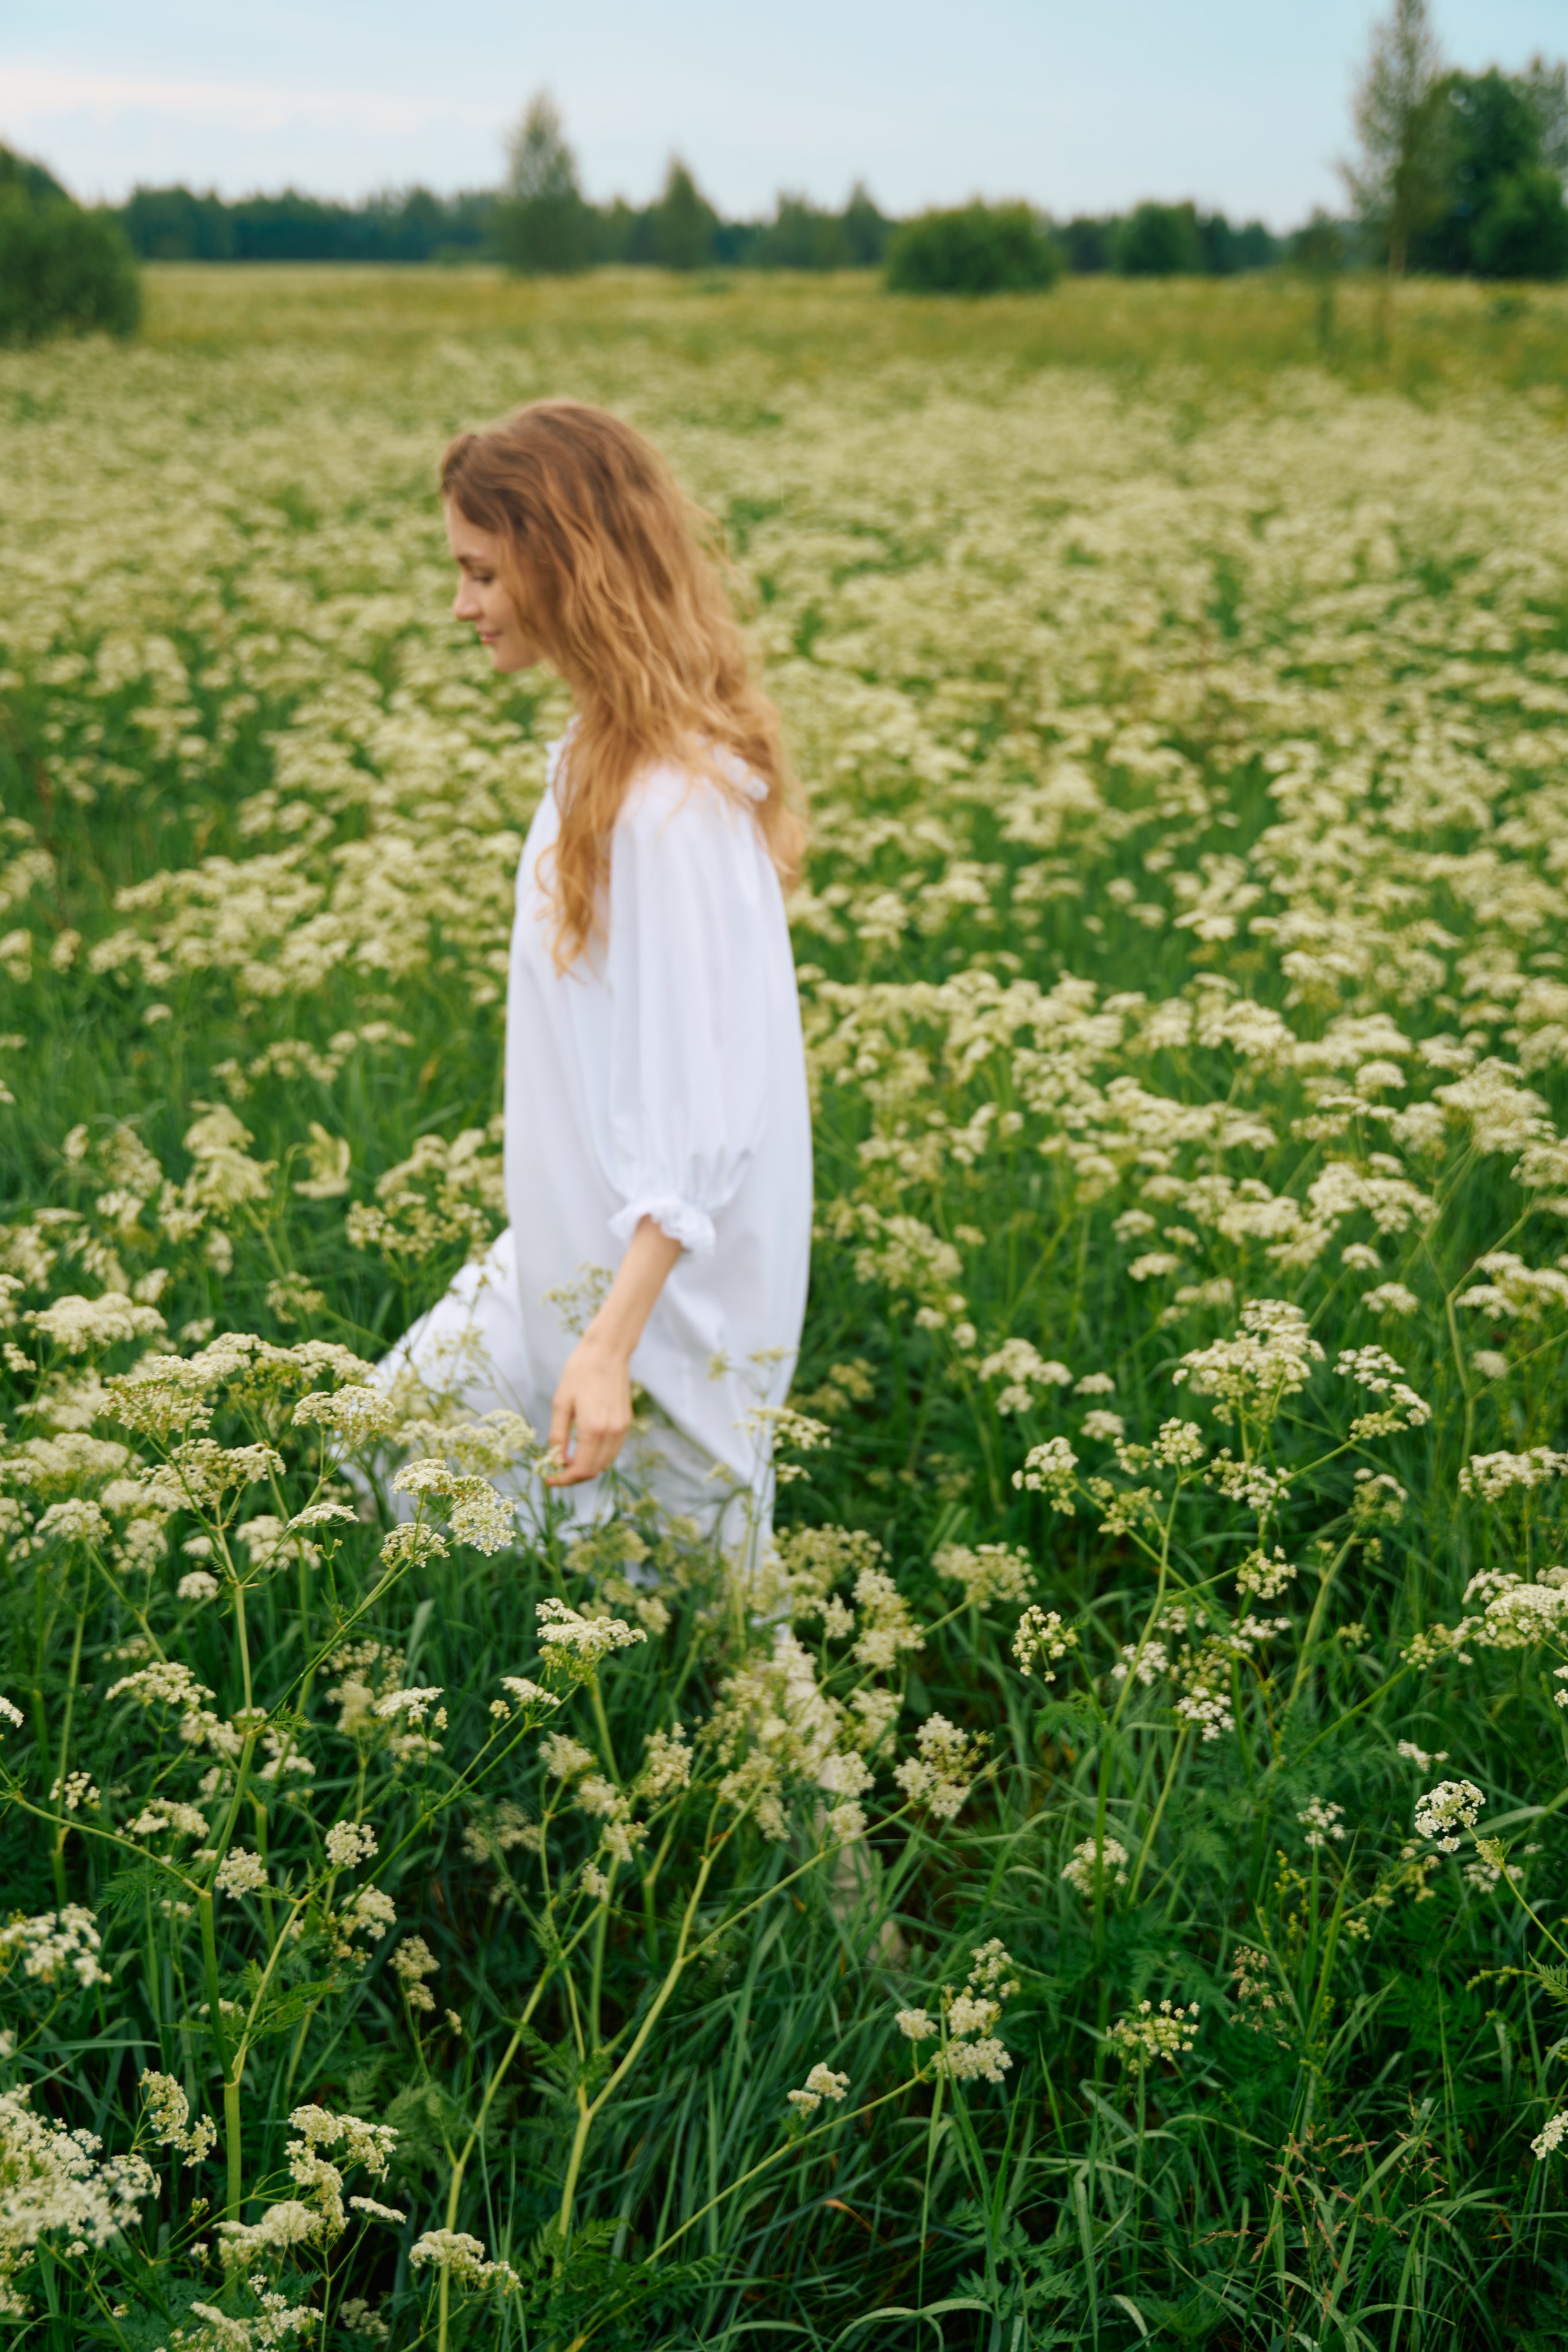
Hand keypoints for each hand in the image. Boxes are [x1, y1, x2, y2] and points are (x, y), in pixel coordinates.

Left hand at [546, 1334, 632, 1486]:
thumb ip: (558, 1435)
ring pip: (605, 1462)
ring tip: (568, 1458)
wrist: (608, 1352)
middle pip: (594, 1470)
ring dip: (587, 1467)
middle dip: (574, 1476)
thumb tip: (556, 1460)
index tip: (549, 1479)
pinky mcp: (626, 1422)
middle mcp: (611, 1433)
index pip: (581, 1470)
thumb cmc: (580, 1372)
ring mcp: (622, 1429)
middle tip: (556, 1470)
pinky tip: (584, 1446)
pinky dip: (598, 1456)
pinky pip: (613, 1450)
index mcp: (592, 1429)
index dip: (564, 1480)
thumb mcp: (561, 1403)